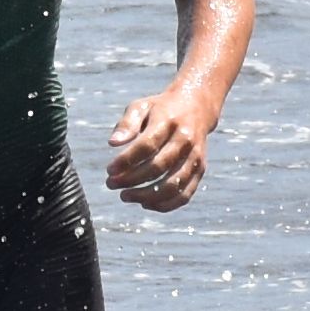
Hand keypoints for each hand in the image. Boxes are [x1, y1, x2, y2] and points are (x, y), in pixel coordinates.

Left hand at [102, 88, 211, 210]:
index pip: (146, 145)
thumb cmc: (161, 109)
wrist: (197, 106)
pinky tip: (145, 204)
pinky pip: (185, 194)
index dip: (126, 161)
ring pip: (172, 184)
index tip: (109, 170)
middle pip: (158, 167)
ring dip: (146, 196)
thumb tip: (112, 143)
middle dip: (131, 180)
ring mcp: (195, 156)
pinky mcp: (200, 169)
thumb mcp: (141, 107)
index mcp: (168, 121)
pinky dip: (165, 205)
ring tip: (125, 196)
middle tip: (111, 184)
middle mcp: (185, 139)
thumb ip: (126, 123)